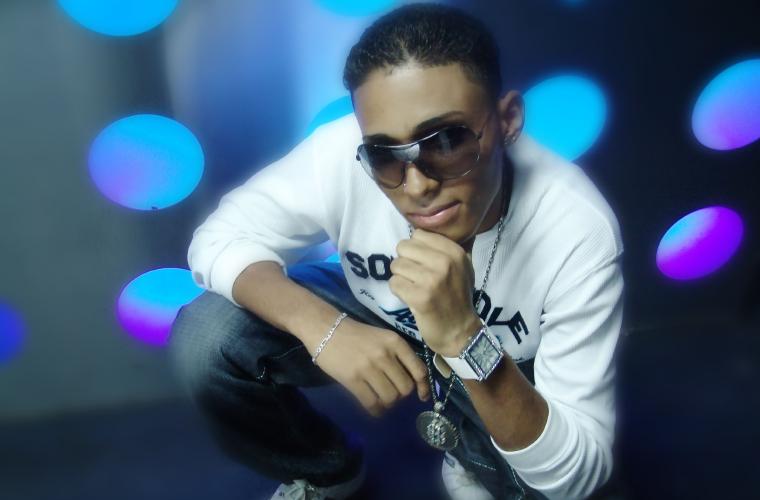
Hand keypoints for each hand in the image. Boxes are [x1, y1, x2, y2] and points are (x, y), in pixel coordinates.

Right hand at [309, 317, 430, 416]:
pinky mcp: (352, 379)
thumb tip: (412, 382)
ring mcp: (368, 367)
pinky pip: (372, 402)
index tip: (421, 396)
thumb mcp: (383, 337)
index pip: (419, 370)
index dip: (423, 387)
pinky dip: (376, 410)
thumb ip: (397, 355)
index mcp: (395, 342)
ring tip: (381, 399)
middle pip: (405, 388)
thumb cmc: (356, 334)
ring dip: (388, 403)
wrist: (326, 329)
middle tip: (392, 392)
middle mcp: (385, 355)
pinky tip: (374, 408)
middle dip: (401, 395)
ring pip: (390, 397)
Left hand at [389, 227, 481, 355]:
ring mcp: (432, 280)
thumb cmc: (457, 297)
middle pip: (404, 247)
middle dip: (404, 262)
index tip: (421, 263)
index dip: (414, 249)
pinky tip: (410, 298)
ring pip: (396, 265)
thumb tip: (421, 229)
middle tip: (414, 277)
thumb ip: (445, 248)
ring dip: (400, 278)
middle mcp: (445, 262)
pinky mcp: (420, 297)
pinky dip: (398, 291)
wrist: (460, 332)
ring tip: (413, 287)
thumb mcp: (462, 267)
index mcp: (455, 252)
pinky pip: (394, 283)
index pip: (418, 235)